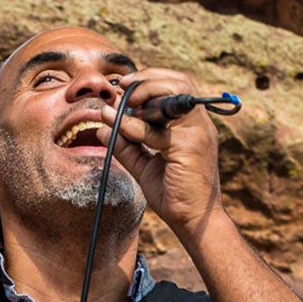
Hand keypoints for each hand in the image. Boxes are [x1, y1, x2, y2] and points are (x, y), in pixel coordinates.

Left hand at [109, 67, 226, 242]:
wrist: (193, 222)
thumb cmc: (174, 196)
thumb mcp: (145, 166)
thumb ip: (127, 146)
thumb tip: (103, 127)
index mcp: (192, 124)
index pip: (177, 85)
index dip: (150, 79)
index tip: (123, 86)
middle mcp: (199, 124)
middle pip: (179, 81)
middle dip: (146, 79)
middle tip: (120, 87)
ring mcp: (198, 133)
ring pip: (173, 95)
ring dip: (144, 94)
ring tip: (121, 104)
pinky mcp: (191, 147)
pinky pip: (158, 129)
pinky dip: (135, 126)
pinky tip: (119, 127)